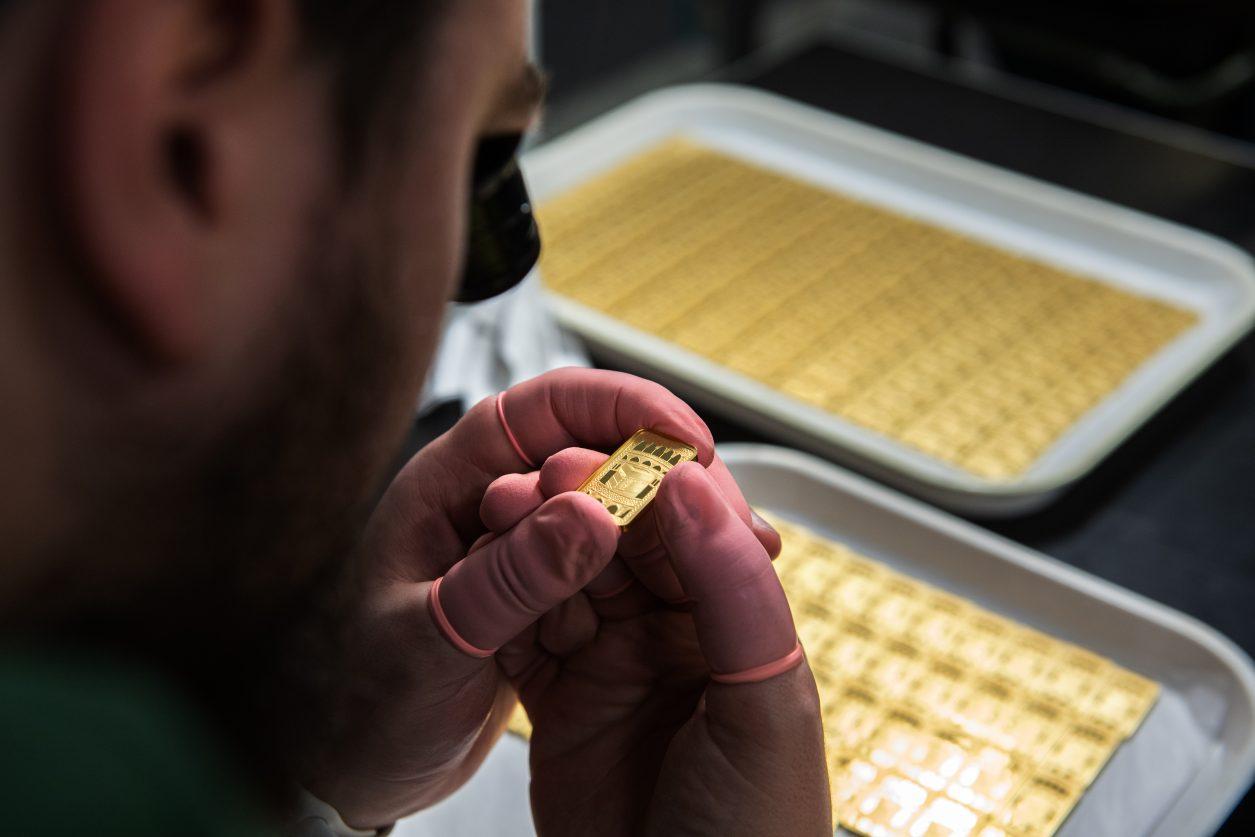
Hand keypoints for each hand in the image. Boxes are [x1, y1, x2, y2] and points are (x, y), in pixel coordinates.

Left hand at [301, 369, 778, 829]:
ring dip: (671, 521)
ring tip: (736, 546)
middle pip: (594, 451)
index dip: (619, 407)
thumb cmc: (343, 700)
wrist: (328, 768)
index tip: (681, 440)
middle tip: (725, 507)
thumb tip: (592, 513)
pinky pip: (608, 568)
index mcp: (446, 486)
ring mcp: (518, 552)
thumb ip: (507, 580)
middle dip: (664, 469)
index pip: (541, 409)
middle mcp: (488, 507)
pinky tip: (698, 588)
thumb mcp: (426, 640)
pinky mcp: (539, 599)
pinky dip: (656, 572)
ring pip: (612, 509)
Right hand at [478, 450, 830, 836]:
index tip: (606, 457)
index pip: (693, 530)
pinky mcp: (562, 700)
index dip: (648, 488)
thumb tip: (692, 487)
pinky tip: (487, 575)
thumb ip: (735, 589)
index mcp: (739, 623)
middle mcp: (677, 636)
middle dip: (584, 505)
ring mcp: (616, 665)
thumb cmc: (754, 834)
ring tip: (503, 513)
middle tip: (539, 477)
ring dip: (539, 543)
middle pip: (623, 542)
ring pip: (571, 576)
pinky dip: (507, 603)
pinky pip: (528, 635)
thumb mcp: (766, 706)